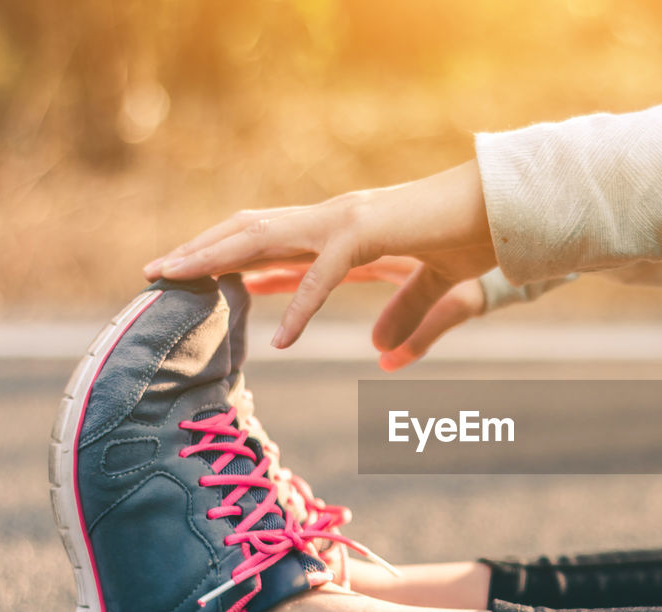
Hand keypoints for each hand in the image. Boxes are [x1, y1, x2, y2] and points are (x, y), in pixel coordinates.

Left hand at [144, 161, 496, 350]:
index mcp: (343, 228)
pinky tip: (281, 340)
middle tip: (152, 274)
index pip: (271, 238)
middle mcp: (335, 219)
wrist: (508, 210)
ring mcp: (347, 221)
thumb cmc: (474, 240)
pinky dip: (299, 305)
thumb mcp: (434, 290)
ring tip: (175, 280)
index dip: (228, 253)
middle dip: (199, 250)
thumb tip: (381, 352)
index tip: (191, 273)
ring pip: (265, 238)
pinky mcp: (369, 233)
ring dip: (216, 258)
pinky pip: (324, 275)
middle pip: (250, 231)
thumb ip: (405, 318)